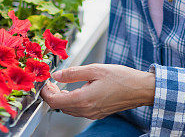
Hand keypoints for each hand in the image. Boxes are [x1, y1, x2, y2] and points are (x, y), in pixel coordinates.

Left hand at [40, 64, 154, 119]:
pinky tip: (74, 90)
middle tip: (51, 81)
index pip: (55, 101)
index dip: (46, 92)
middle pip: (60, 107)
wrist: (140, 89)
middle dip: (52, 94)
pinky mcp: (98, 113)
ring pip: (68, 110)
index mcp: (84, 99)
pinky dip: (71, 101)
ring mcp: (92, 114)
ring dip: (61, 98)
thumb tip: (56, 75)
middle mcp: (87, 110)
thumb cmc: (121, 78)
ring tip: (60, 84)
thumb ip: (73, 73)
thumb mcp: (95, 69)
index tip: (44, 82)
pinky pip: (78, 110)